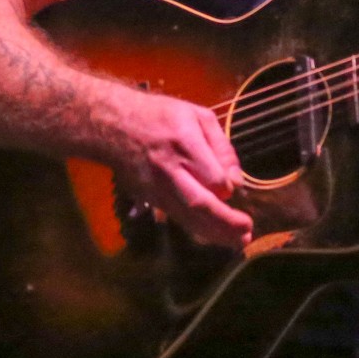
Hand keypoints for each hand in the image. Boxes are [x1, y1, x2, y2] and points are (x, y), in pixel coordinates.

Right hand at [107, 89, 252, 248]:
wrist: (111, 125)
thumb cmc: (159, 116)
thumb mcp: (197, 116)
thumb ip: (221, 147)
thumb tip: (236, 180)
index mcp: (183, 142)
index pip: (211, 176)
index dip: (227, 188)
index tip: (235, 189)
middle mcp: (169, 168)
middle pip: (199, 202)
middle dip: (226, 222)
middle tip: (247, 233)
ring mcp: (156, 186)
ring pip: (187, 216)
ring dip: (214, 233)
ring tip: (238, 242)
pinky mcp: (149, 197)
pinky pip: (176, 216)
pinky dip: (197, 229)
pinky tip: (215, 236)